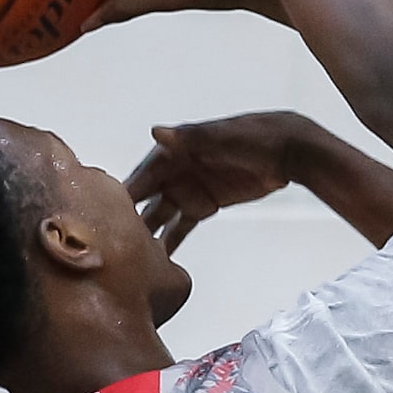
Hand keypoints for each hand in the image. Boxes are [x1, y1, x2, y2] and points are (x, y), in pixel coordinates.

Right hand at [125, 112, 313, 251]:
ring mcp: (189, 189)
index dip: (122, 198)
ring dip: (147, 236)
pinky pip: (182, 226)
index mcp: (174, 151)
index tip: (103, 220)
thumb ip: (189, 138)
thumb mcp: (222, 137)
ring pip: (160, 217)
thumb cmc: (255, 136)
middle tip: (112, 249)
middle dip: (129, 222)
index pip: (140, 178)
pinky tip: (158, 261)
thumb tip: (157, 132)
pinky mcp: (205, 205)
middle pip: (145, 201)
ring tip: (130, 261)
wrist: (290, 151)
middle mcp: (175, 171)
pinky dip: (171, 242)